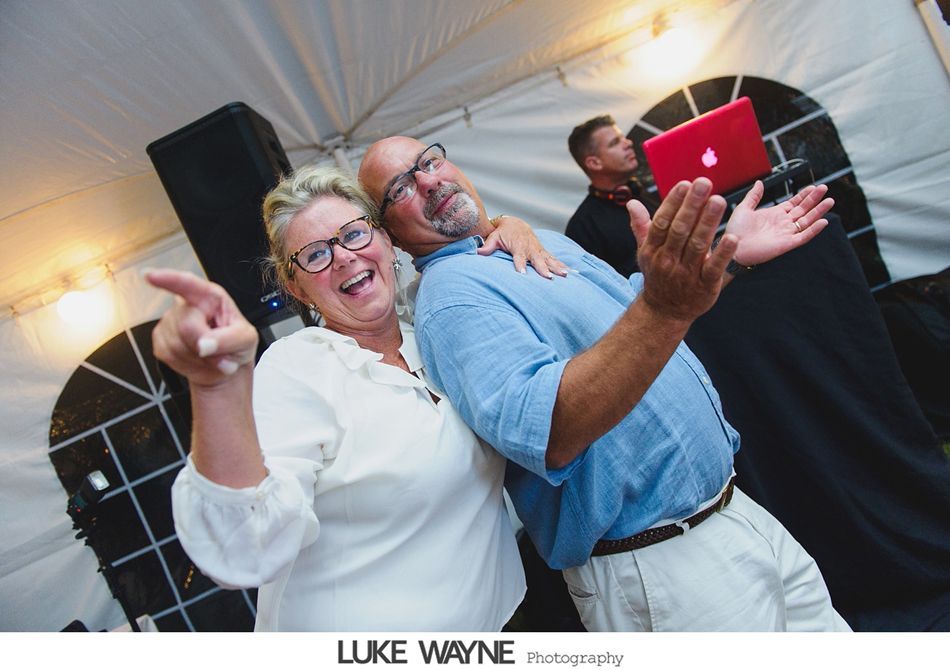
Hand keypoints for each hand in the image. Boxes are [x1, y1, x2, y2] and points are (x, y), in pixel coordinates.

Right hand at [145, 269, 258, 387]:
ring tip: (209, 355)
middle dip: (203, 345)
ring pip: (176, 344)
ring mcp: (170, 321)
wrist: (226, 367)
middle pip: (186, 326)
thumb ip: (230, 339)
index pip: (188, 284)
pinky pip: (168, 355)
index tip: (150, 275)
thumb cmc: (237, 346)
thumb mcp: (246, 340)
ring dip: (197, 357)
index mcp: (210, 297)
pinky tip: (197, 359)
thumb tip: (204, 344)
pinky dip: (186, 363)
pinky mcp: (160, 339)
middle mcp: (187, 305)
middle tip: (218, 350)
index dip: (168, 279)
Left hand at [478, 215, 568, 278]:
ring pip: (549, 260)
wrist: (515, 223)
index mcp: (518, 246)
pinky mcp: (543, 252)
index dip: (520, 266)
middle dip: (543, 269)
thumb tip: (477, 252)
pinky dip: (562, 265)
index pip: (519, 258)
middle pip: (537, 260)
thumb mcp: (494, 237)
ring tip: (565, 276)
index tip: (522, 275)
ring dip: (557, 267)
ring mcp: (538, 250)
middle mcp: (530, 248)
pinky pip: (554, 259)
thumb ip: (487, 246)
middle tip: (548, 278)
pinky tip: (571, 273)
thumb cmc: (503, 232)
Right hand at [632, 179, 735, 322]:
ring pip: (697, 245)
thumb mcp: (646, 252)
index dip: (673, 203)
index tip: (684, 184)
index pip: (662, 222)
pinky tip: (732, 238)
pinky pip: (714, 268)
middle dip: (692, 205)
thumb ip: (642, 226)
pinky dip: (722, 253)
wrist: (664, 311)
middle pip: (680, 230)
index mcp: (653, 250)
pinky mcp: (704, 286)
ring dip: (708, 222)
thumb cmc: (658, 276)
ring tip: (719, 200)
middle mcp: (668, 260)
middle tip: (704, 183)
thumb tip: (632, 203)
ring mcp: (686, 274)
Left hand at [725, 180, 832, 265]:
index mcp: (775, 214)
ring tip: (829, 201)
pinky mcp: (786, 244)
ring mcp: (786, 233)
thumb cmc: (735, 230)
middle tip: (824, 188)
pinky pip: (803, 237)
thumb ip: (754, 196)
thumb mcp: (744, 208)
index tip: (814, 186)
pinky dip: (813, 230)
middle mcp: (783, 223)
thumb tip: (760, 182)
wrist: (732, 246)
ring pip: (807, 221)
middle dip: (814, 199)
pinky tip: (823, 221)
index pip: (794, 203)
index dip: (804, 195)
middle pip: (803, 210)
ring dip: (818, 212)